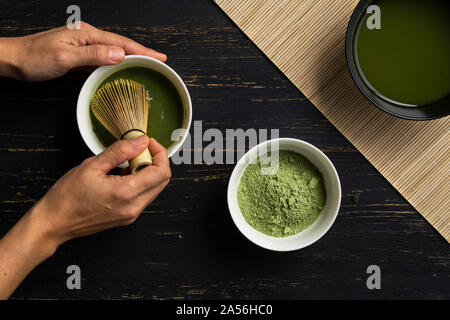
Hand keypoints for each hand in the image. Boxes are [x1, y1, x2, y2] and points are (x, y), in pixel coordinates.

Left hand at [0, 22, 166, 80]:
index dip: (142, 51)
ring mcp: (83, 45)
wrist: (13, 59)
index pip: (121, 43)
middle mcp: (87, 37)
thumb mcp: (65, 57)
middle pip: (121, 44)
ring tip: (146, 63)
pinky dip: (116, 62)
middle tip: (160, 60)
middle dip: (141, 52)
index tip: (159, 57)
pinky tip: (121, 67)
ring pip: (113, 51)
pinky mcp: (78, 54)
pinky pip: (103, 57)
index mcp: (87, 35)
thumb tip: (119, 54)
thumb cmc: (34, 58)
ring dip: (130, 57)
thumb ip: (93, 55)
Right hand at [0, 135, 170, 298]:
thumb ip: (120, 151)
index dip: (159, 153)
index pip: (161, 172)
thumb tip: (140, 141)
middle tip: (138, 151)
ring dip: (147, 172)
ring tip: (126, 164)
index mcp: (126, 193)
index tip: (148, 143)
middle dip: (155, 161)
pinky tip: (123, 176)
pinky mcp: (128, 217)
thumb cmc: (68, 197)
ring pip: (155, 189)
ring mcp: (132, 214)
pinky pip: (144, 197)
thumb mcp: (92, 165)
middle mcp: (133, 207)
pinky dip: (140, 183)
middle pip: (162, 181)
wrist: (55, 223)